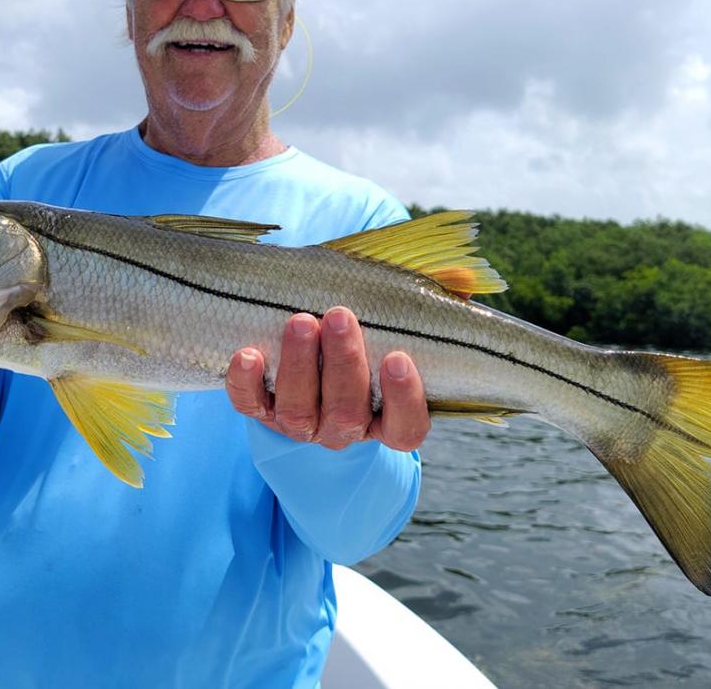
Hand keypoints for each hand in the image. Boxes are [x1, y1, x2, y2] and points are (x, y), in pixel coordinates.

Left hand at [226, 306, 430, 451]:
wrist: (314, 347)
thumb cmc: (373, 330)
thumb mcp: (405, 319)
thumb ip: (435, 302)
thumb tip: (464, 281)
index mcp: (388, 417)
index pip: (406, 428)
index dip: (405, 399)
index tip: (399, 357)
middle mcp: (346, 427)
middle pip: (348, 412)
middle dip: (344, 363)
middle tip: (340, 314)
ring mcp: (303, 424)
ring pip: (300, 412)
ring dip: (300, 365)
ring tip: (300, 321)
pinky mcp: (263, 411)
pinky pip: (250, 407)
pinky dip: (246, 383)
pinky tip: (248, 354)